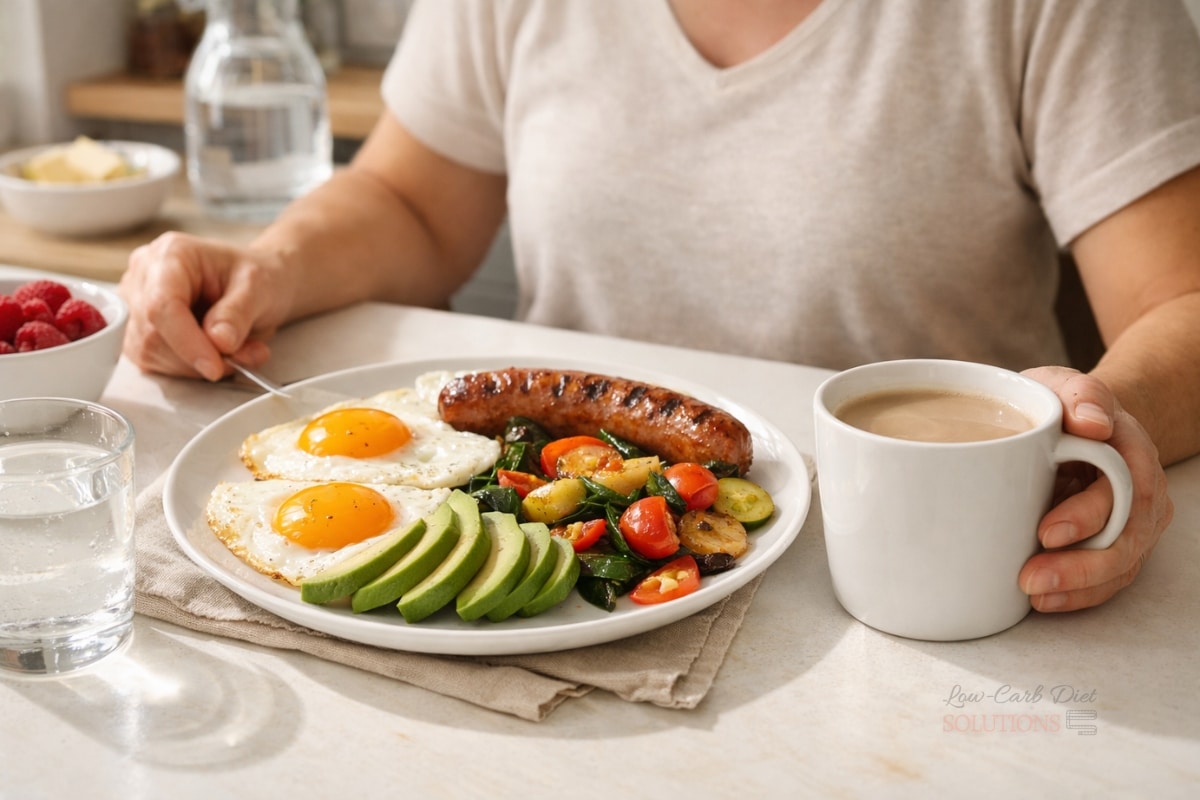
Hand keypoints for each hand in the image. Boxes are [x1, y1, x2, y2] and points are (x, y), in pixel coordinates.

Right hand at [119, 232, 291, 379]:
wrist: (254, 285)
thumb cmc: (256, 277)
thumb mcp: (259, 288)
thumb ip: (237, 314)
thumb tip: (218, 342)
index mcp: (172, 254)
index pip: (162, 305)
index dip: (186, 342)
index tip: (214, 367)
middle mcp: (145, 275)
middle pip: (152, 334)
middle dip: (199, 357)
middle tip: (244, 356)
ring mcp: (137, 303)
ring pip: (151, 353)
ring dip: (196, 366)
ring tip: (238, 351)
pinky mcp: (139, 330)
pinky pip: (154, 362)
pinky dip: (189, 368)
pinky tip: (216, 355)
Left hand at [1017, 367, 1172, 611]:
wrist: (1081, 421)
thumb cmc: (1065, 405)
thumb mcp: (1066, 385)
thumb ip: (1080, 393)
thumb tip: (1092, 421)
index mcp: (1131, 451)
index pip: (1123, 490)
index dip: (1088, 516)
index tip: (1045, 532)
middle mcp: (1141, 490)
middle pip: (1125, 538)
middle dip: (1081, 566)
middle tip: (1030, 577)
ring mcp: (1133, 521)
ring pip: (1120, 565)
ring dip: (1077, 587)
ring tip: (1033, 596)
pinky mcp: (1116, 543)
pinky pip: (1108, 578)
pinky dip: (1078, 594)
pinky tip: (1044, 603)